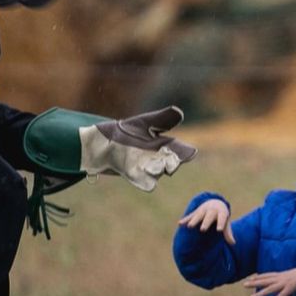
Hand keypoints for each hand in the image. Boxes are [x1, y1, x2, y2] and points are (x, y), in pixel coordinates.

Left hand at [81, 106, 197, 191]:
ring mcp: (148, 170)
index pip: (181, 151)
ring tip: (154, 164)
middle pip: (172, 164)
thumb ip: (162, 119)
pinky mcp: (135, 177)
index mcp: (165, 146)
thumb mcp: (144, 122)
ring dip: (158, 169)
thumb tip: (179, 112)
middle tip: (172, 161)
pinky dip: (146, 179)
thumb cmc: (126, 131)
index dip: (186, 153)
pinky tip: (141, 170)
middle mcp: (159, 159)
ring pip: (159, 173)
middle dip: (173, 163)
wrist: (104, 143)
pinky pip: (146, 183)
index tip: (191, 153)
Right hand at [178, 198, 234, 244]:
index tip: (219, 230)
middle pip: (209, 217)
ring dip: (194, 221)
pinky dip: (185, 219)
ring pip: (198, 215)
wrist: (215, 202)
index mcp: (221, 213)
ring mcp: (203, 210)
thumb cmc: (221, 216)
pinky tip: (180, 223)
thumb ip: (228, 233)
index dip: (220, 224)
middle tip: (202, 230)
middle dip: (205, 223)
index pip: (221, 218)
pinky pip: (190, 215)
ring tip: (190, 227)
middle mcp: (212, 210)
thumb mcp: (226, 222)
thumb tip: (233, 243)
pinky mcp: (196, 212)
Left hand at [243, 267, 295, 295]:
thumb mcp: (294, 274)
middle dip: (254, 282)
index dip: (259, 276)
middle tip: (244, 284)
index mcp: (282, 274)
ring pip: (270, 289)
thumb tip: (287, 278)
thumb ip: (289, 277)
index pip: (268, 275)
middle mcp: (281, 278)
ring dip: (260, 293)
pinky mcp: (290, 289)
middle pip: (265, 280)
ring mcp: (285, 283)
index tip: (251, 278)